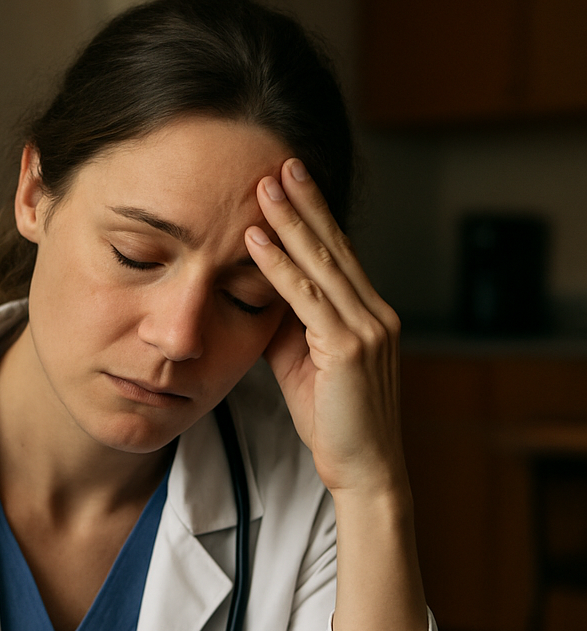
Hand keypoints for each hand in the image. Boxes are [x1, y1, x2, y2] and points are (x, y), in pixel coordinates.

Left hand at [246, 159, 404, 500]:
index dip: (315, 216)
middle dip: (305, 203)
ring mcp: (366, 328)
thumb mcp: (304, 363)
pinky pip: (307, 299)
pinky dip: (280, 268)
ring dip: (290, 222)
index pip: (338, 254)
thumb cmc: (333, 419)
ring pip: (322, 264)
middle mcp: (373, 313)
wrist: (362, 466)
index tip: (290, 183)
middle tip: (279, 163)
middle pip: (334, 246)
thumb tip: (259, 293)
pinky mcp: (349, 349)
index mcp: (367, 314)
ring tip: (263, 187)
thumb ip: (288, 326)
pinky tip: (258, 241)